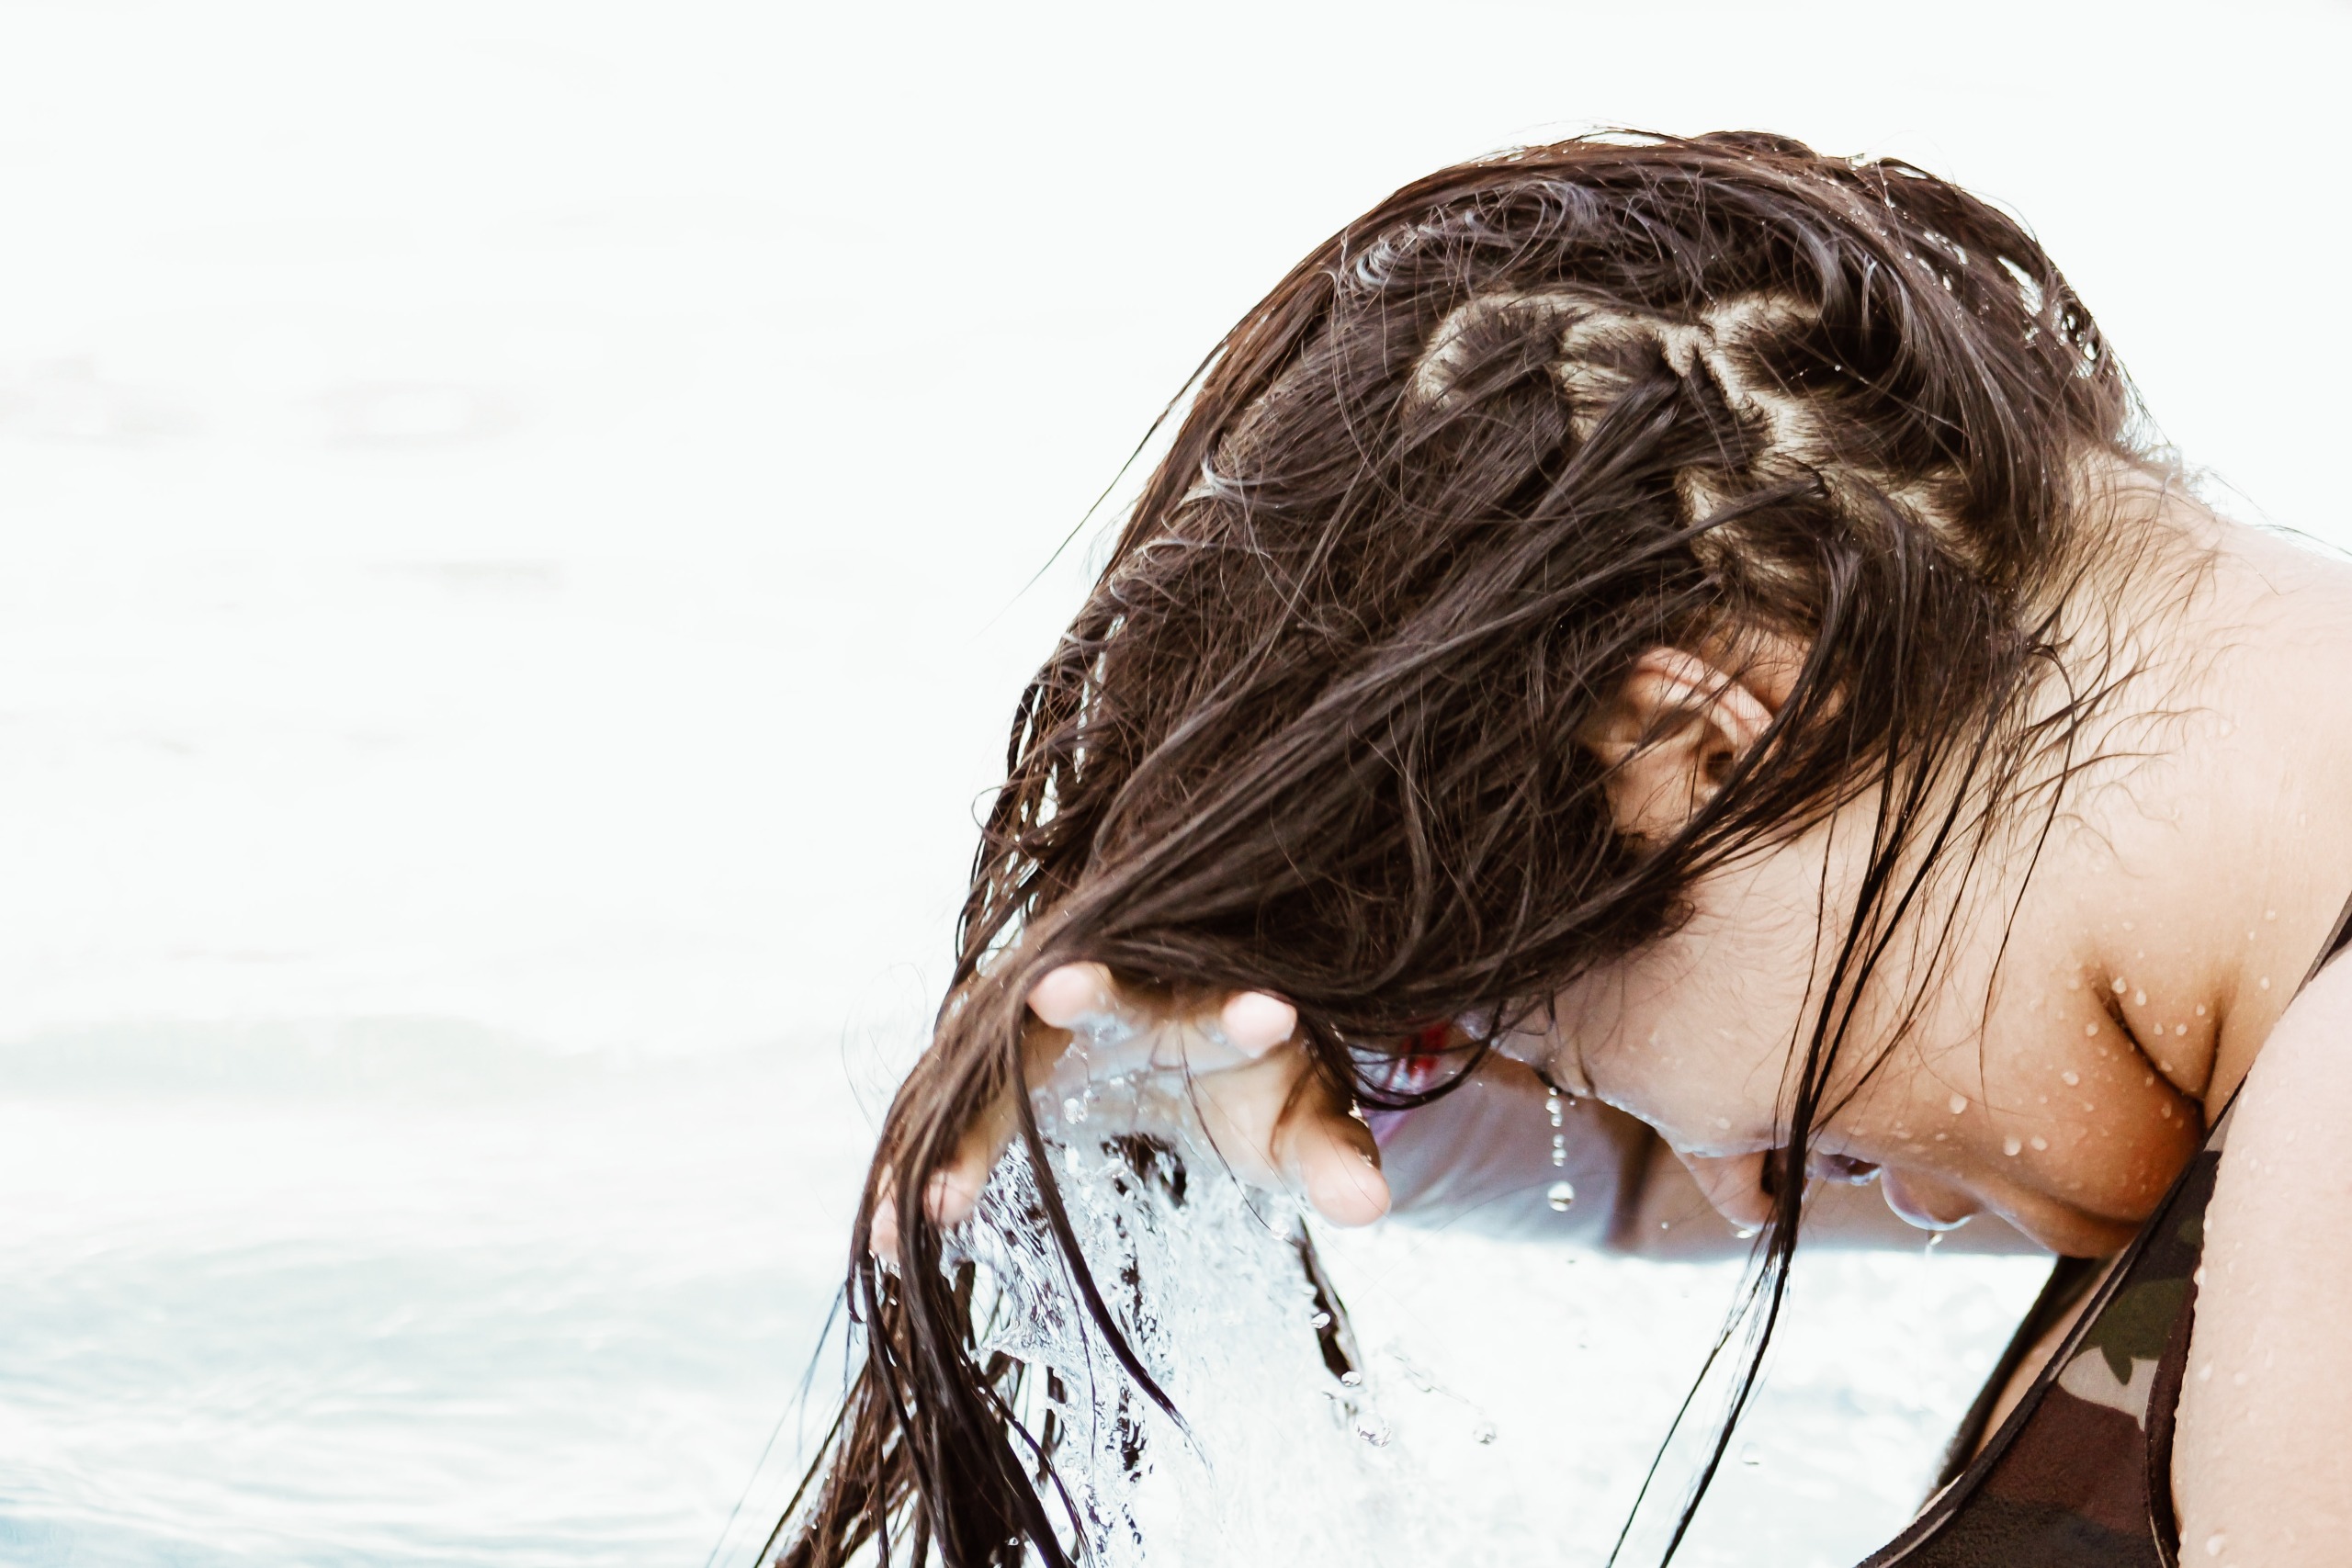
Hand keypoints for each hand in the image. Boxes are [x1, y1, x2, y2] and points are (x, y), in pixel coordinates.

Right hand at [870, 963, 1389, 1254]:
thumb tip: (1372, 1207)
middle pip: (1092, 987)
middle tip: (1055, 994)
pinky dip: (919, 1171)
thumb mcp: (1304, 1125)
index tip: (1268, 1018)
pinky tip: (884, 1240)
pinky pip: (953, 1115)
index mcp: (1205, 1004)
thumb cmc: (1259, 1085)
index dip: (1244, 1013)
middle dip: (1079, 993)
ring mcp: (1046, 1029)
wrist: (1191, 1047)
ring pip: (997, 1062)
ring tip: (925, 1209)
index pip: (1224, 1001)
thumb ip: (1336, 1158)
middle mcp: (1119, 997)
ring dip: (959, 1131)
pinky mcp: (998, 1068)